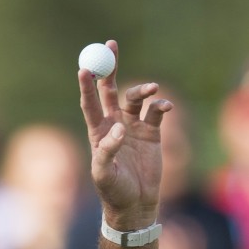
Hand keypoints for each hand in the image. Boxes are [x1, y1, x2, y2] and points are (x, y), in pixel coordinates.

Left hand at [79, 40, 172, 229]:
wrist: (136, 203)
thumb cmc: (114, 191)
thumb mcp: (104, 174)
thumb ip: (107, 151)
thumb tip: (117, 130)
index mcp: (97, 132)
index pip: (89, 103)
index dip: (86, 85)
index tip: (84, 67)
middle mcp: (114, 124)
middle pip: (110, 90)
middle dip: (109, 68)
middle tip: (110, 45)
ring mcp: (133, 126)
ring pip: (136, 97)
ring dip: (144, 89)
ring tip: (152, 90)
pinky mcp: (152, 132)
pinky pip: (157, 110)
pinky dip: (162, 104)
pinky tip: (164, 108)